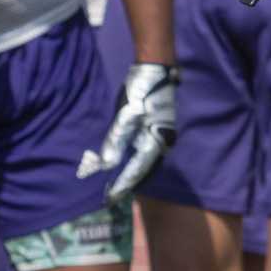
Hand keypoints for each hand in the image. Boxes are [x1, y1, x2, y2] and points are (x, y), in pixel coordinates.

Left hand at [78, 62, 178, 202]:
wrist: (156, 71)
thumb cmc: (140, 93)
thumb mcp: (125, 117)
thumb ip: (117, 141)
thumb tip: (108, 164)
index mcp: (155, 142)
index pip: (136, 171)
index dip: (123, 185)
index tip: (110, 199)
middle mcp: (162, 143)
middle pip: (143, 171)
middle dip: (127, 184)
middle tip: (111, 198)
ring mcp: (162, 136)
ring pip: (146, 163)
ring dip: (132, 175)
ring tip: (118, 187)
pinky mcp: (158, 130)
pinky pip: (146, 153)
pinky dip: (136, 163)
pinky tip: (126, 166)